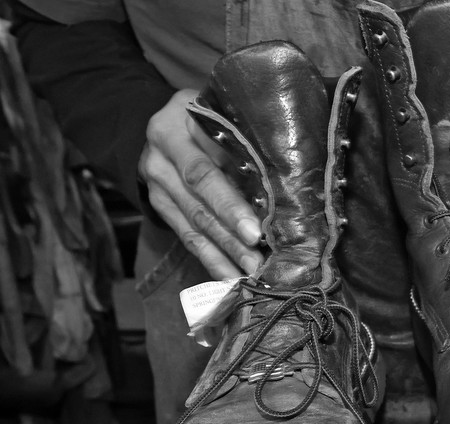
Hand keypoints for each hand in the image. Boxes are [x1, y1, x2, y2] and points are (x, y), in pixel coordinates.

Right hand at [139, 89, 263, 278]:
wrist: (159, 127)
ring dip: (225, 251)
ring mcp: (158, 183)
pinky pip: (187, 237)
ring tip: (251, 272)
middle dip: (230, 230)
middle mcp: (163, 155)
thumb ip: (239, 138)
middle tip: (257, 253)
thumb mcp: (217, 113)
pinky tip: (231, 276)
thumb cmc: (206, 118)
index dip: (230, 200)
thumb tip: (283, 182)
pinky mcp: (160, 206)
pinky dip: (211, 259)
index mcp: (177, 125)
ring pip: (194, 223)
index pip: (205, 168)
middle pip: (199, 198)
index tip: (256, 226)